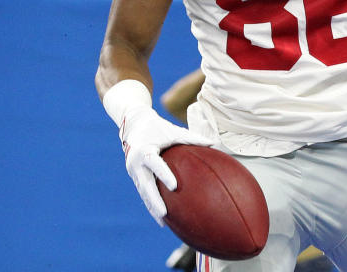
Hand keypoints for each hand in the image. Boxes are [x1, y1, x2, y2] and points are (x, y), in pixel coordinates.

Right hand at [119, 106, 212, 224]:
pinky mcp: (134, 176)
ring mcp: (133, 171)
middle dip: (154, 201)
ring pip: (143, 192)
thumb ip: (191, 138)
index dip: (163, 174)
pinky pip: (143, 191)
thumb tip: (214, 144)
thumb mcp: (173, 131)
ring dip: (152, 207)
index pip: (154, 164)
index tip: (174, 186)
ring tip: (163, 222)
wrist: (133, 125)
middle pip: (145, 185)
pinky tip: (159, 216)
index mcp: (144, 150)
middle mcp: (135, 162)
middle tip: (164, 214)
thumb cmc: (157, 127)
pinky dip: (150, 203)